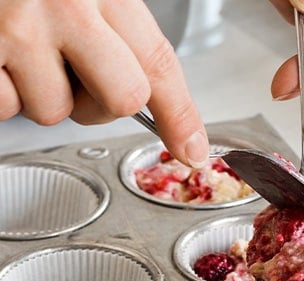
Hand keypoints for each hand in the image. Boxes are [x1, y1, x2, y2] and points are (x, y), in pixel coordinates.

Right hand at [0, 0, 208, 167]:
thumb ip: (117, 31)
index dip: (180, 116)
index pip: (158, 64)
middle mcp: (65, 5)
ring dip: (42, 93)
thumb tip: (147, 95)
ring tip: (22, 50)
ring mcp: (18, 28)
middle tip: (76, 77)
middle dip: (101, 105)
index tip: (191, 149)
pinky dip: (3, 92)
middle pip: (120, 101)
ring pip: (55, 112)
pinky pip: (5, 106)